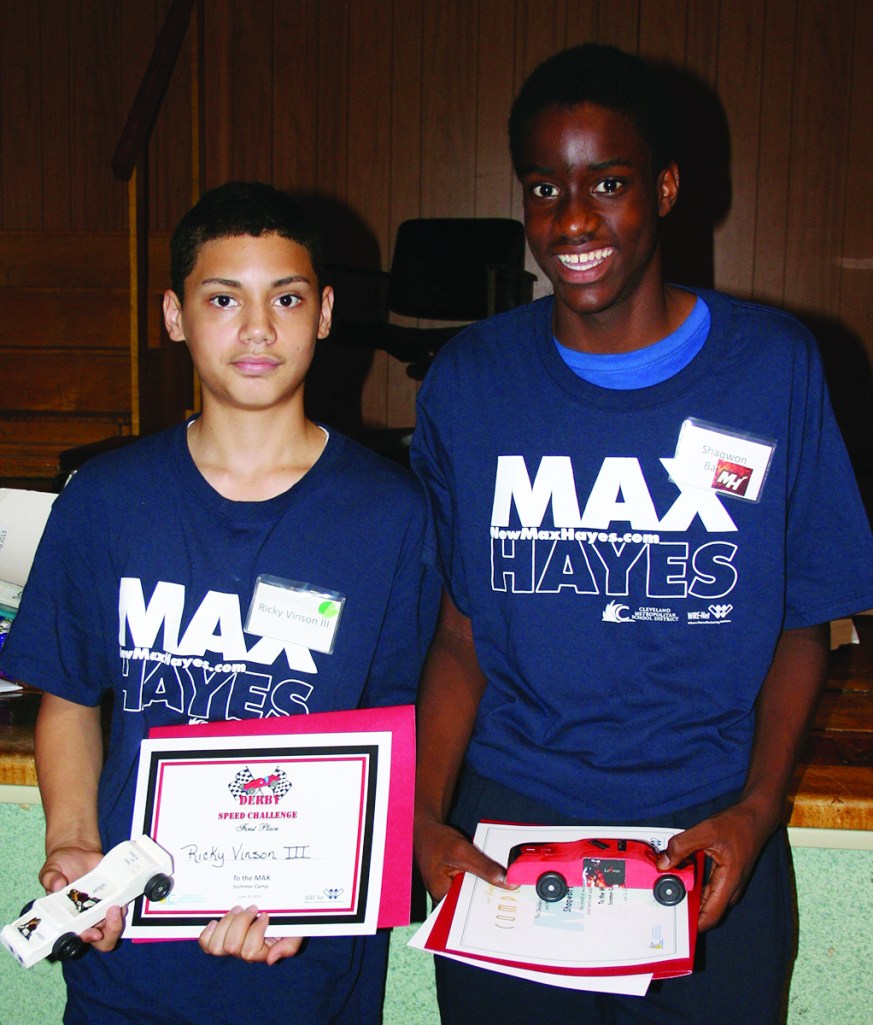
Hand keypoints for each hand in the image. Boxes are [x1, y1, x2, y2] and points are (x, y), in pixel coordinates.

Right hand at [39, 844, 125, 952]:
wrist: (77, 852)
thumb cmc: (60, 866)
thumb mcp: (50, 871)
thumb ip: (50, 879)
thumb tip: (57, 885)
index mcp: (67, 919)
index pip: (76, 938)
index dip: (85, 939)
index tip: (93, 933)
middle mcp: (85, 918)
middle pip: (102, 940)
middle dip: (110, 932)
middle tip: (112, 913)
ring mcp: (100, 909)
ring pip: (114, 926)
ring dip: (119, 919)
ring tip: (117, 904)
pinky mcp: (113, 896)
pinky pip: (122, 907)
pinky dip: (124, 904)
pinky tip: (123, 895)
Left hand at [198, 906, 301, 964]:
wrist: (277, 907)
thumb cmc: (287, 920)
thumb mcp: (296, 932)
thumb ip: (289, 946)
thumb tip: (270, 959)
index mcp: (261, 953)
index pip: (250, 951)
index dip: (255, 931)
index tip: (265, 914)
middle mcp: (243, 953)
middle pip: (232, 946)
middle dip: (241, 922)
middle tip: (251, 908)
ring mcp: (229, 946)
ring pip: (217, 945)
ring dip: (227, 923)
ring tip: (237, 909)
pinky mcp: (217, 938)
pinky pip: (205, 943)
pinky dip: (209, 932)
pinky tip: (217, 921)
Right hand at [415, 816, 510, 902]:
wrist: (426, 830)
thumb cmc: (437, 840)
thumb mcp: (462, 851)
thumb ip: (484, 868)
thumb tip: (508, 882)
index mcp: (442, 897)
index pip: (470, 910)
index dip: (491, 908)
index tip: (510, 904)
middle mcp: (446, 899)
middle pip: (474, 903)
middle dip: (492, 896)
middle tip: (513, 893)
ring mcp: (451, 891)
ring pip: (475, 893)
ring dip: (489, 887)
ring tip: (507, 883)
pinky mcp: (457, 883)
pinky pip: (474, 885)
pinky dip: (484, 878)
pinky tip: (496, 874)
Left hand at [657, 798, 776, 931]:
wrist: (756, 818)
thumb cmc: (737, 824)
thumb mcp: (705, 830)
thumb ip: (682, 846)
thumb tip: (663, 864)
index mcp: (729, 882)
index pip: (710, 917)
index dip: (692, 925)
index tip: (673, 925)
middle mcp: (730, 889)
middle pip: (705, 911)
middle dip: (684, 910)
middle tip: (661, 904)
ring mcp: (729, 885)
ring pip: (704, 899)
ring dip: (687, 896)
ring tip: (666, 888)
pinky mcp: (725, 878)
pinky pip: (706, 888)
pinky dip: (692, 884)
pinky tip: (679, 874)